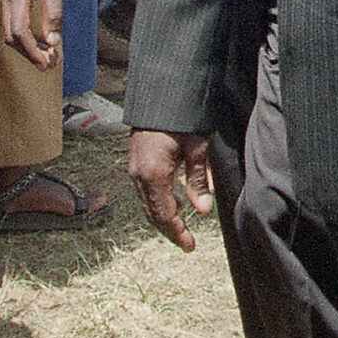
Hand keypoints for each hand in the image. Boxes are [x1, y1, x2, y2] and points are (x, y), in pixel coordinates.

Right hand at [0, 0, 68, 68]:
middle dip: (30, 52)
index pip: (19, 33)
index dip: (32, 51)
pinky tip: (42, 37)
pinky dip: (26, 33)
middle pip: (12, 36)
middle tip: (51, 64)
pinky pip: (14, 20)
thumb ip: (53, 12)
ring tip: (49, 54)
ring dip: (28, 44)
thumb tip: (53, 41)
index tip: (47, 63)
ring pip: (12, 29)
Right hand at [128, 129, 214, 251]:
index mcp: (153, 174)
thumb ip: (198, 180)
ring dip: (164, 214)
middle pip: (153, 213)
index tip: (190, 246)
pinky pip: (145, 189)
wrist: (160, 91)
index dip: (177, 233)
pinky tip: (175, 198)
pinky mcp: (135, 159)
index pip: (164, 216)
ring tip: (183, 221)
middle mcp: (138, 174)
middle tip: (187, 241)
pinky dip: (159, 199)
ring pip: (147, 202)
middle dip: (170, 229)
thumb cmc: (181, 117)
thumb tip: (203, 211)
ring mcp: (134, 167)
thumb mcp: (196, 148)